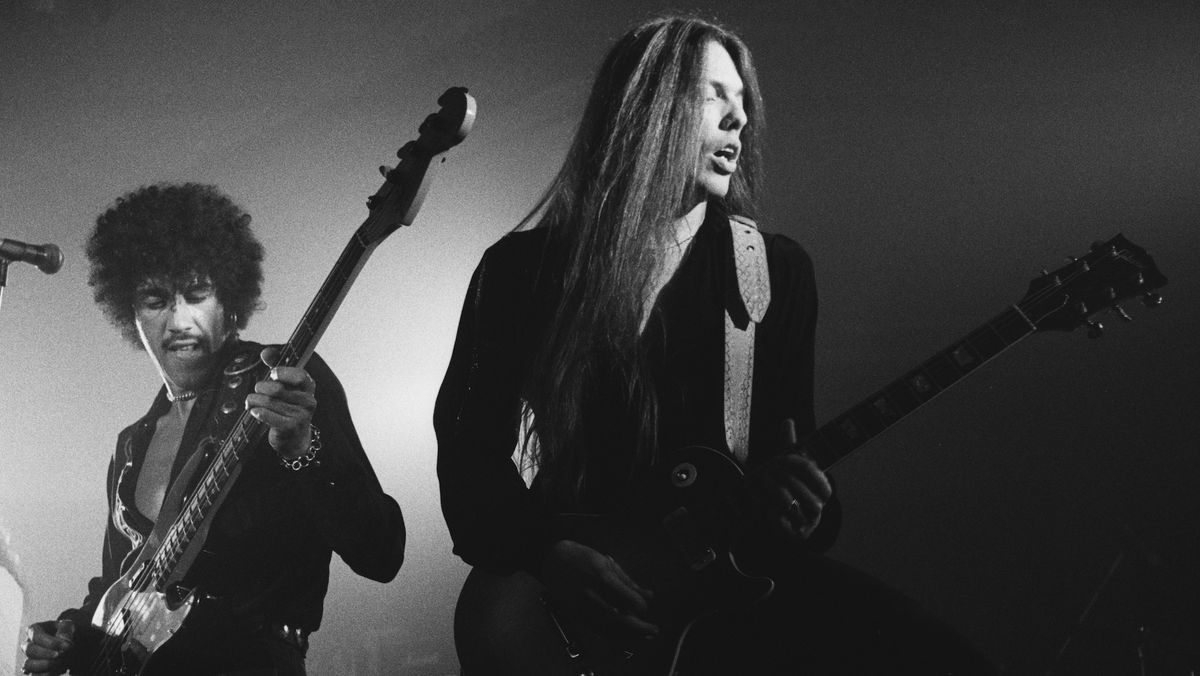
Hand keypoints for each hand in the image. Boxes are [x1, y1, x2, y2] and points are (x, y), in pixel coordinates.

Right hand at [22, 619, 73, 675]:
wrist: (66, 644)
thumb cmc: (64, 632)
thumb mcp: (68, 626)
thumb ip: (65, 630)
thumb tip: (63, 638)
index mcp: (34, 630)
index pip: (37, 636)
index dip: (51, 642)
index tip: (66, 646)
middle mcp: (28, 644)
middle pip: (30, 650)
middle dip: (46, 654)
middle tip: (61, 654)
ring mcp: (29, 658)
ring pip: (28, 665)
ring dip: (46, 665)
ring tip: (61, 662)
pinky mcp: (33, 670)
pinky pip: (34, 675)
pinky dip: (45, 674)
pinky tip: (57, 671)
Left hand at [246, 346, 316, 457]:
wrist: (294, 438)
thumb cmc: (288, 407)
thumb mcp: (286, 387)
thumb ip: (277, 367)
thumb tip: (266, 352)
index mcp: (308, 388)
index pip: (300, 376)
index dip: (284, 373)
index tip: (273, 373)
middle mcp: (308, 401)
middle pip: (277, 389)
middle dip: (260, 387)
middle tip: (257, 390)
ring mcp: (301, 416)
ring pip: (268, 402)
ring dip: (253, 400)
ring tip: (250, 402)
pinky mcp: (290, 428)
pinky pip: (268, 416)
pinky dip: (257, 412)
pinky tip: (254, 411)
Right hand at [537, 540, 657, 640]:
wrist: (552, 560)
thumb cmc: (580, 558)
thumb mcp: (607, 562)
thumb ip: (628, 581)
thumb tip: (647, 594)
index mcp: (601, 578)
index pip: (628, 600)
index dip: (640, 607)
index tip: (644, 607)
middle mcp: (592, 595)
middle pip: (620, 620)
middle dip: (639, 629)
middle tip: (652, 631)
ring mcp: (582, 607)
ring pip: (609, 629)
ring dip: (628, 636)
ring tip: (641, 636)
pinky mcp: (576, 615)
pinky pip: (597, 631)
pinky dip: (612, 635)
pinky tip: (622, 635)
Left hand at [745, 418, 831, 538]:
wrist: (789, 523)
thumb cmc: (792, 489)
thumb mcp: (792, 468)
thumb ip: (790, 446)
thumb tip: (787, 421)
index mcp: (823, 488)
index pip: (812, 471)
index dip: (795, 463)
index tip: (781, 458)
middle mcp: (818, 506)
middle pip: (798, 486)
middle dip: (779, 476)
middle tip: (766, 471)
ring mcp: (807, 522)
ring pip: (790, 504)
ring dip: (774, 492)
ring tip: (764, 485)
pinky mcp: (794, 535)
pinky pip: (781, 523)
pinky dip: (771, 514)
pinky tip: (764, 507)